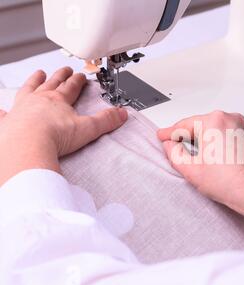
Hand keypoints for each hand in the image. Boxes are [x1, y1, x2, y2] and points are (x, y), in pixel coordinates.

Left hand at [0, 67, 127, 185]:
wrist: (26, 145)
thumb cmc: (53, 137)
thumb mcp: (88, 128)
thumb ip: (106, 121)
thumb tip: (121, 114)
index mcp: (59, 100)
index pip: (71, 87)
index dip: (77, 80)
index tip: (80, 75)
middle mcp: (39, 100)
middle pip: (51, 83)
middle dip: (59, 75)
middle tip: (63, 69)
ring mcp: (22, 109)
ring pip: (29, 90)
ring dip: (34, 81)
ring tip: (38, 74)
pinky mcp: (8, 122)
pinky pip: (6, 114)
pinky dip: (6, 111)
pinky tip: (4, 109)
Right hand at [158, 111, 243, 212]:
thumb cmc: (232, 182)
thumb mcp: (191, 169)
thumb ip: (174, 153)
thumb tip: (170, 145)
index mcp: (214, 121)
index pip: (183, 124)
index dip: (169, 133)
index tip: (162, 136)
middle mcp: (228, 117)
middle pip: (197, 125)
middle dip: (185, 137)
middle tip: (174, 149)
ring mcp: (239, 125)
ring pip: (210, 129)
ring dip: (200, 140)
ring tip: (195, 159)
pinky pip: (222, 132)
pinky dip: (213, 141)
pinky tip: (210, 158)